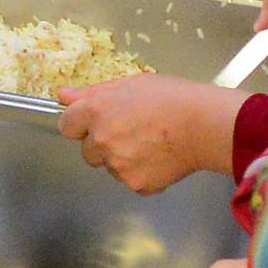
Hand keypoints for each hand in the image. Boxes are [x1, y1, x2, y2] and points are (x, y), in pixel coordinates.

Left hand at [55, 73, 244, 193]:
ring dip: (121, 159)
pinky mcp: (136, 184)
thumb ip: (93, 93)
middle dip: (102, 143)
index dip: (80, 124)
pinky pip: (130, 180)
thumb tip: (63, 96)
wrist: (204, 125)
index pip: (67, 126)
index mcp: (96, 111)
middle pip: (87, 151)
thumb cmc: (172, 98)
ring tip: (150, 143)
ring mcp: (118, 165)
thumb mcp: (131, 84)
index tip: (94, 123)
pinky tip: (159, 157)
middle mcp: (101, 140)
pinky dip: (141, 172)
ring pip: (109, 167)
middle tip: (131, 132)